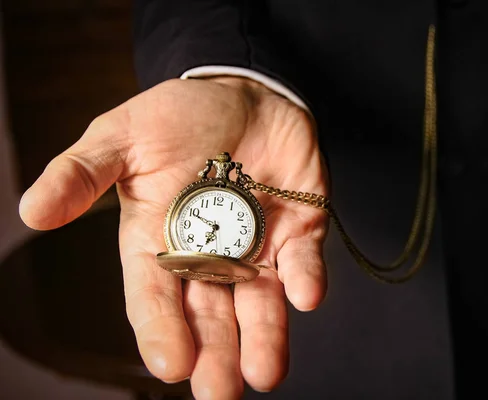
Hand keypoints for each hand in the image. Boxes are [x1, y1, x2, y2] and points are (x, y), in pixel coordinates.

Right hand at [19, 77, 328, 398]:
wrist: (241, 92)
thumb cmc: (176, 117)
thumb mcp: (121, 137)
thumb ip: (82, 173)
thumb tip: (31, 212)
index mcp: (159, 243)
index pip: (155, 296)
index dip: (161, 330)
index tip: (170, 364)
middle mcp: (209, 256)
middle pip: (209, 314)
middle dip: (215, 355)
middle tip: (219, 394)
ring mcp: (257, 247)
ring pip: (259, 302)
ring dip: (264, 337)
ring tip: (264, 373)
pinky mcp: (298, 229)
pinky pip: (303, 260)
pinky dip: (305, 278)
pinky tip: (304, 297)